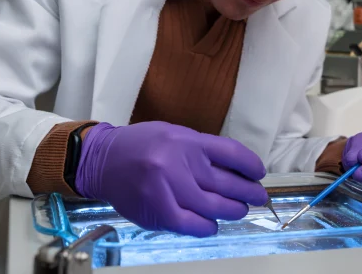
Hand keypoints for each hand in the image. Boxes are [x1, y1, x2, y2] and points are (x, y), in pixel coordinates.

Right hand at [75, 121, 268, 236]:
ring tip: (239, 210)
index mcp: (187, 141)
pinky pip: (191, 225)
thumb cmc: (141, 146)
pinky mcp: (157, 210)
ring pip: (213, 207)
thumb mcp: (175, 135)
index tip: (259, 173)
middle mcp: (179, 162)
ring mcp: (168, 188)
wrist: (102, 160)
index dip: (251, 166)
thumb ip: (202, 151)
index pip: (231, 153)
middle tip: (257, 197)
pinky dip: (207, 227)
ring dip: (232, 211)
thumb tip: (236, 169)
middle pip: (227, 183)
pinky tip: (213, 225)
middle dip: (248, 193)